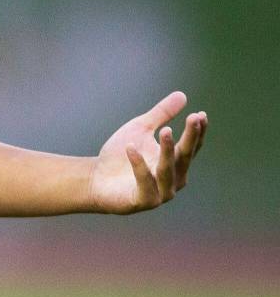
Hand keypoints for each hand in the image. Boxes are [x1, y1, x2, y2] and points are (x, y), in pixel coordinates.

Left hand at [89, 92, 206, 214]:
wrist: (96, 178)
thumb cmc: (121, 154)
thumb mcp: (141, 129)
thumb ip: (161, 115)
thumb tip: (182, 95)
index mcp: (177, 164)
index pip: (192, 147)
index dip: (197, 132)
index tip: (200, 115)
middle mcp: (174, 180)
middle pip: (184, 156)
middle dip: (190, 137)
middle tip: (193, 118)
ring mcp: (160, 193)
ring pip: (167, 170)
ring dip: (167, 151)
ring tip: (166, 130)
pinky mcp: (143, 201)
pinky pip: (144, 182)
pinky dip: (139, 166)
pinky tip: (131, 148)